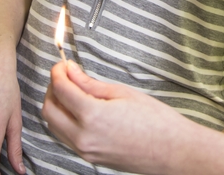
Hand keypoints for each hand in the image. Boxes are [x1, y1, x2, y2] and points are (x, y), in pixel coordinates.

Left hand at [42, 61, 190, 173]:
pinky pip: (66, 138)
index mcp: (92, 116)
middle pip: (49, 110)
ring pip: (54, 126)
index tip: (63, 64)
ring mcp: (86, 151)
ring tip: (73, 92)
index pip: (60, 89)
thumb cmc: (156, 121)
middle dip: (52, 89)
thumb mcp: (123, 93)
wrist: (174, 152)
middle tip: (65, 76)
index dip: (58, 72)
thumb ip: (91, 84)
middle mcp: (84, 137)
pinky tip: (80, 110)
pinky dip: (65, 121)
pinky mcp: (91, 159)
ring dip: (57, 106)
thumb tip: (71, 72)